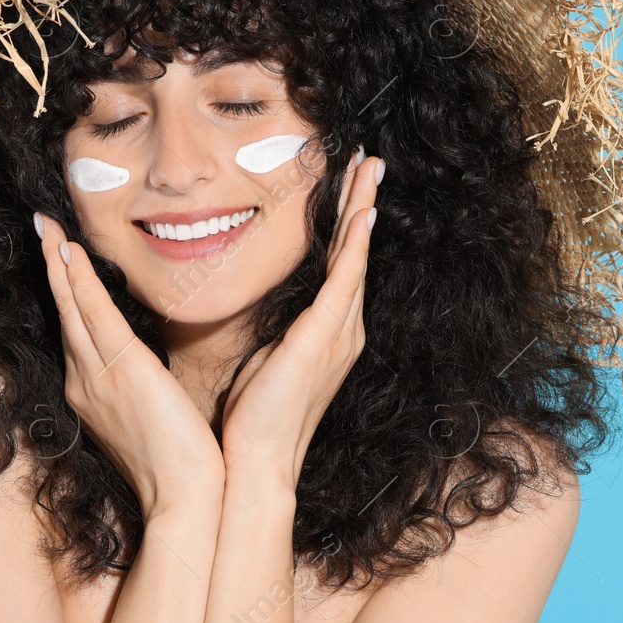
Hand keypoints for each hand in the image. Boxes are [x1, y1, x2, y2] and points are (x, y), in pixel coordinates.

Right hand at [35, 212, 224, 516]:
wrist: (185, 499)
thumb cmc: (179, 464)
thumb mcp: (153, 418)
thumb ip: (143, 390)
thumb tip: (151, 374)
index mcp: (94, 393)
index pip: (77, 330)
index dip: (67, 292)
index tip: (62, 258)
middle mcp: (87, 382)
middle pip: (65, 312)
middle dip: (53, 266)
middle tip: (42, 226)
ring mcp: (99, 377)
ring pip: (73, 307)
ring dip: (59, 263)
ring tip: (47, 227)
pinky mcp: (123, 370)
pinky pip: (94, 316)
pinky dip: (79, 283)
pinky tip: (70, 254)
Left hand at [219, 148, 383, 482]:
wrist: (256, 463)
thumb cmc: (252, 419)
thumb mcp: (263, 360)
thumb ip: (272, 331)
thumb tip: (261, 310)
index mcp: (328, 333)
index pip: (339, 264)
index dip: (347, 222)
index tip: (349, 184)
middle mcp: (343, 329)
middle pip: (355, 251)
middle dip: (362, 201)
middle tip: (370, 160)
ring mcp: (339, 332)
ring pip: (354, 255)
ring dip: (362, 208)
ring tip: (369, 168)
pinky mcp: (324, 337)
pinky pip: (344, 279)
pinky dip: (354, 245)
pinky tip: (362, 214)